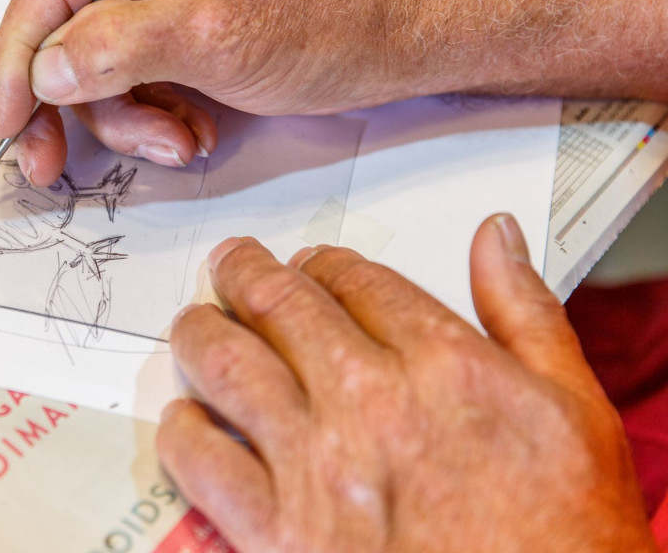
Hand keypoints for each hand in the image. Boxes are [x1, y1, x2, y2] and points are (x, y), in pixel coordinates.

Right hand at [0, 0, 414, 185]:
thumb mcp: (220, 35)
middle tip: (53, 164)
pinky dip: (153, 119)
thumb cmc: (328, 20)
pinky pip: (131, 82)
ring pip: (94, 70)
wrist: (393, 40)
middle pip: (60, 32)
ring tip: (180, 141)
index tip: (10, 122)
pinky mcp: (174, 30)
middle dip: (66, 104)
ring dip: (127, 120)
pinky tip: (195, 132)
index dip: (15, 60)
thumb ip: (122, 46)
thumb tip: (46, 66)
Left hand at [157, 215, 655, 551]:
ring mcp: (317, 468)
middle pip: (281, 306)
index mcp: (443, 365)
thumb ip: (526, 313)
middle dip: (245, 274)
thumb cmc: (567, 536)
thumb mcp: (577, 411)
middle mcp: (370, 403)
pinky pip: (204, 462)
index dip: (322, 263)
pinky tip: (185, 419)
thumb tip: (493, 237)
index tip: (308, 263)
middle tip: (229, 264)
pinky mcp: (279, 533)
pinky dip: (183, 431)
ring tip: (194, 323)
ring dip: (201, 332)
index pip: (356, 281)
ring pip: (228, 365)